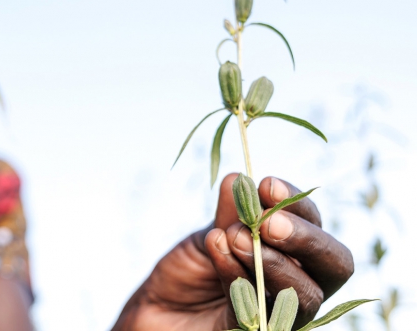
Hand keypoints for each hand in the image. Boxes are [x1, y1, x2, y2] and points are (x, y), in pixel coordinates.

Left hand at [112, 173, 353, 329]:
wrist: (157, 311)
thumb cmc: (188, 272)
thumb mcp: (209, 235)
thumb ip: (229, 214)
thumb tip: (238, 178)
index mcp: (293, 254)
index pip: (315, 226)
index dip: (297, 204)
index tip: (266, 185)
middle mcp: (297, 284)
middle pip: (335, 264)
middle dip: (305, 238)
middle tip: (268, 223)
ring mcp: (281, 313)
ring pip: (307, 294)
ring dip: (270, 259)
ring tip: (234, 236)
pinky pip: (260, 309)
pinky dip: (238, 275)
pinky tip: (217, 250)